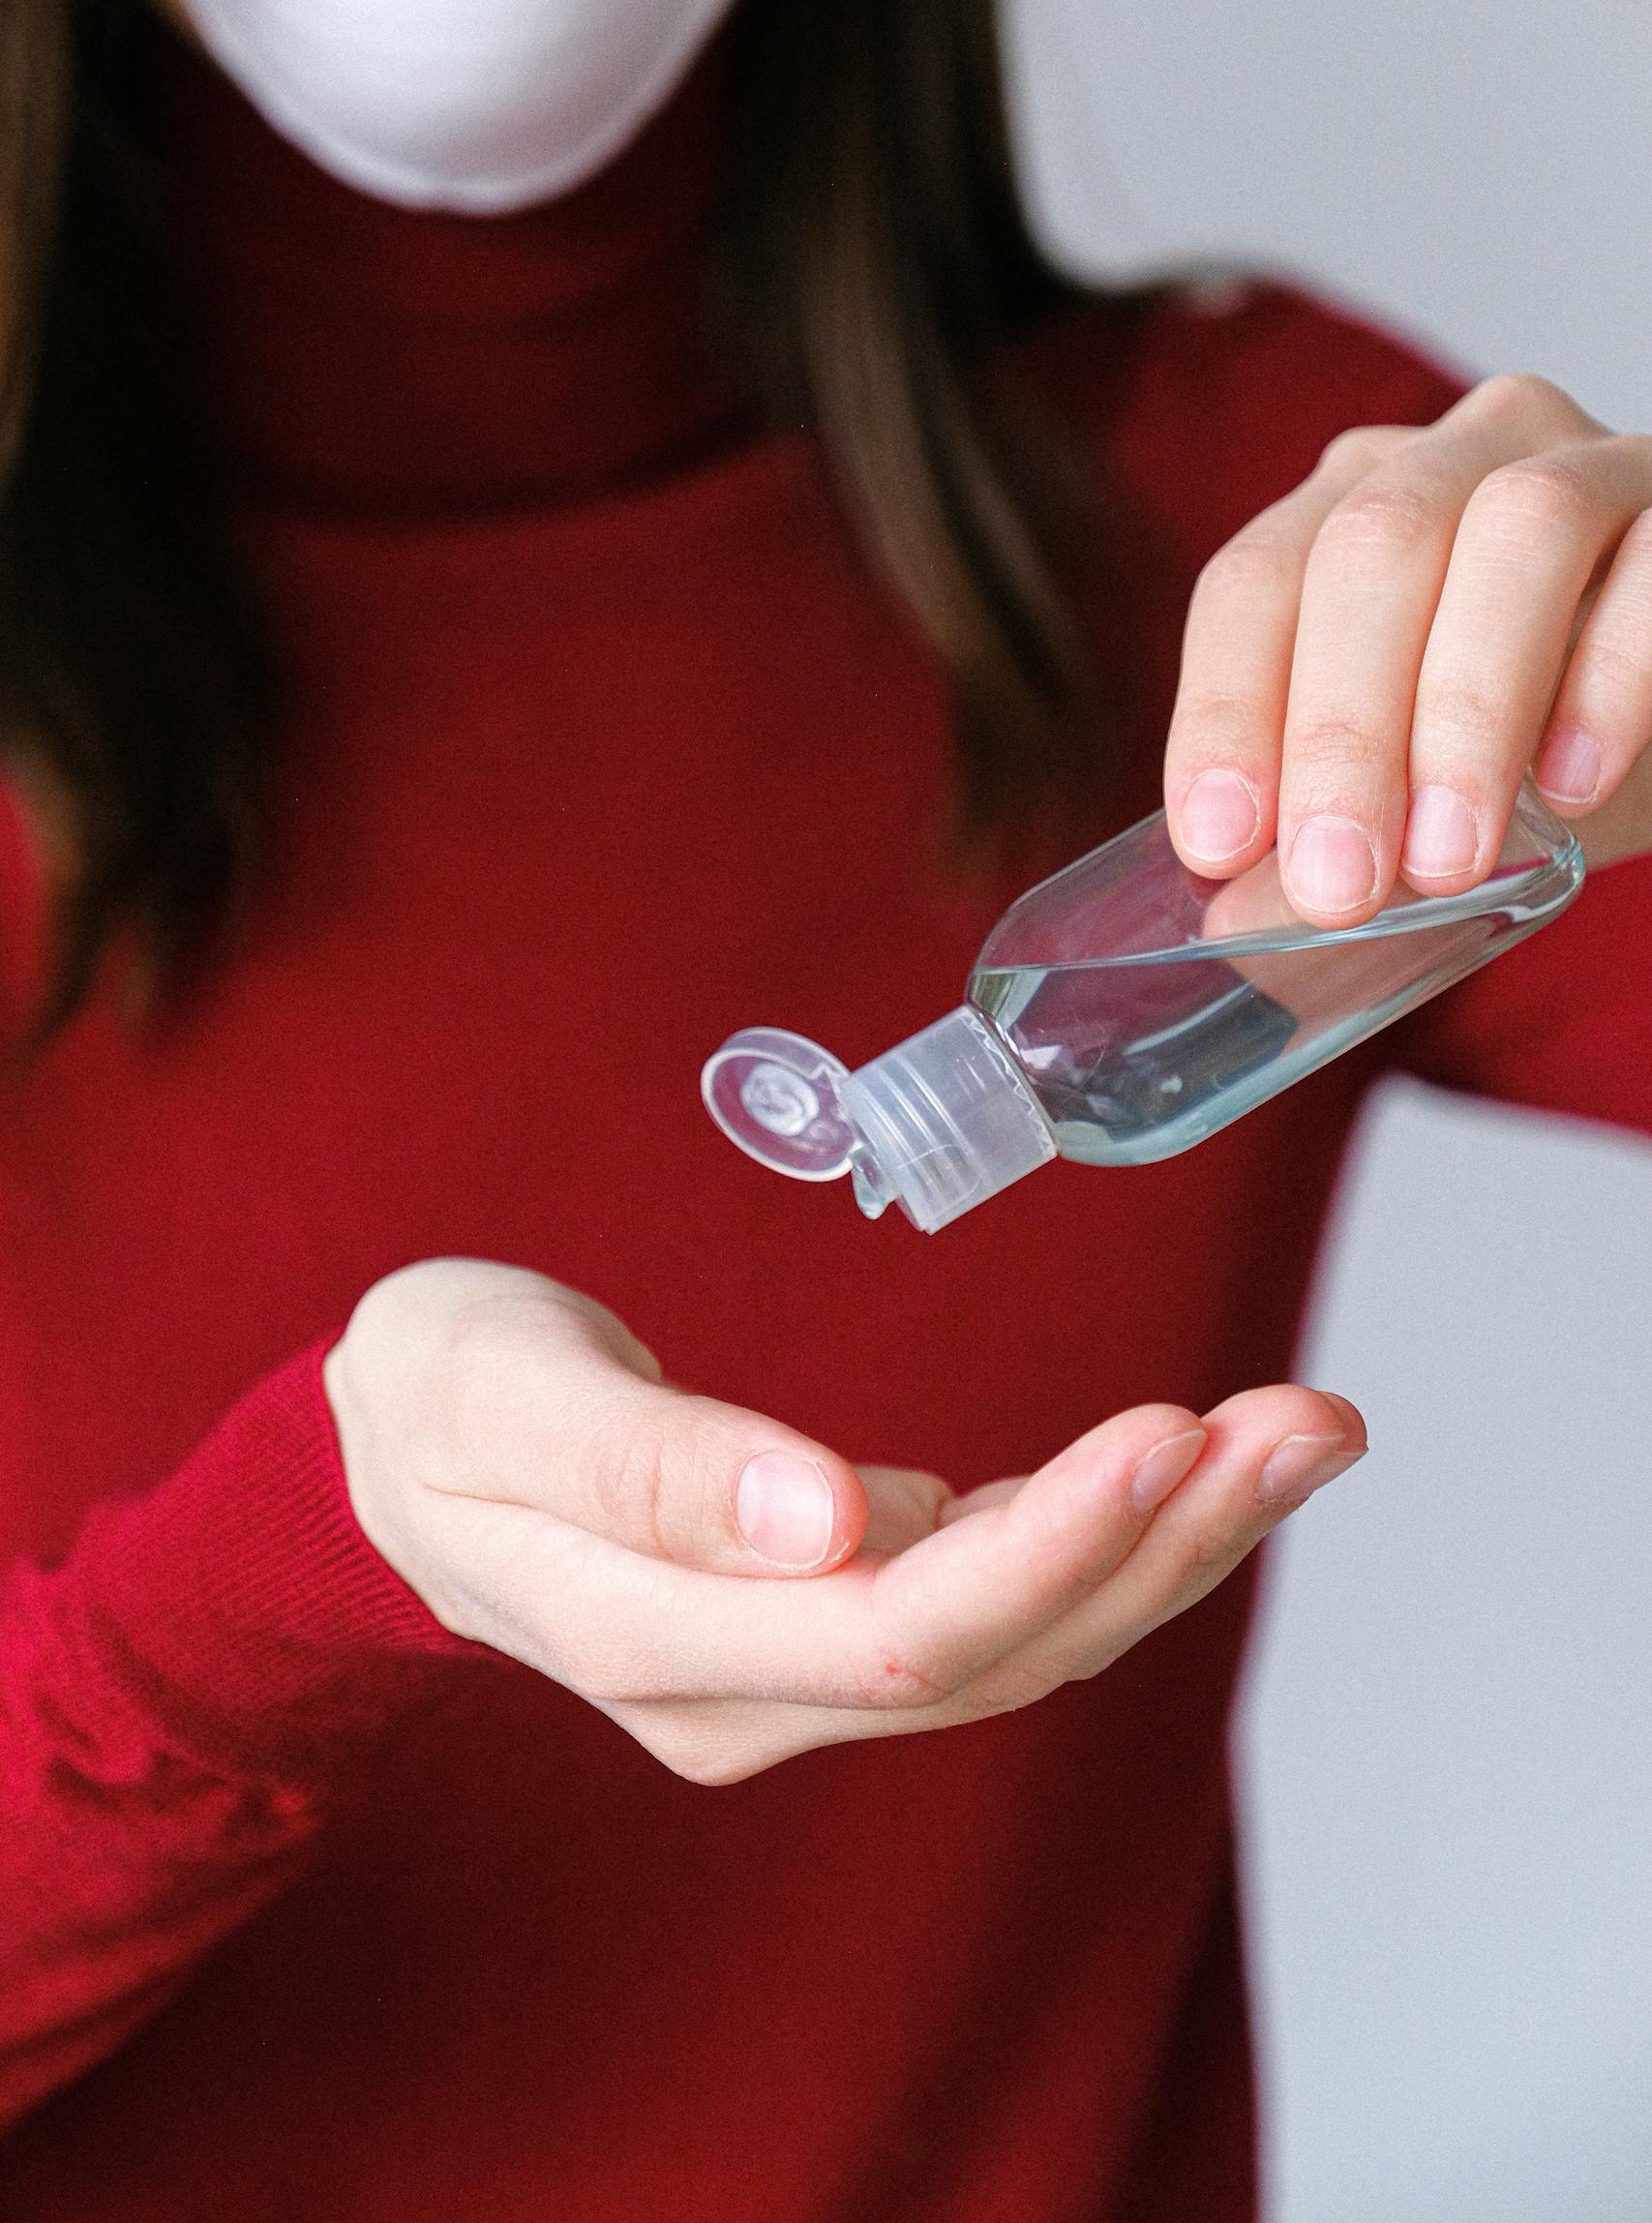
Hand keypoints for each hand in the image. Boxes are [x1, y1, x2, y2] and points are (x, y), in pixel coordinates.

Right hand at [323, 1260, 1365, 1784]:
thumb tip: (824, 1517)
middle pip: (998, 1651)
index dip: (1049, 1550)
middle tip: (1311, 1422)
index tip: (1169, 1434)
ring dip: (1174, 1540)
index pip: (897, 1635)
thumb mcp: (500, 1393)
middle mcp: (750, 1691)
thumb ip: (649, 1464)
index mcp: (660, 1642)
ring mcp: (799, 1668)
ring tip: (1306, 1432)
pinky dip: (1113, 1531)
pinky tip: (1199, 1465)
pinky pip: (1002, 1597)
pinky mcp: (837, 1617)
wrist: (396, 1454)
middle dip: (1165, 1541)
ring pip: (1026, 1635)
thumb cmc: (439, 1394)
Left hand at [1165, 374, 1651, 923]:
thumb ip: (1328, 846)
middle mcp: (1452, 460)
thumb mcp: (1417, 800)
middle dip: (1343, 729)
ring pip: (1515, 528)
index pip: (1253, 584)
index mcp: (1345, 512)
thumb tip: (1238, 925)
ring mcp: (1585, 464)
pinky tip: (1575, 788)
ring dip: (1468, 704)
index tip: (1219, 843)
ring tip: (1448, 858)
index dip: (1226, 710)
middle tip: (1338, 884)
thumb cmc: (1532, 753)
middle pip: (1371, 550)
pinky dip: (1609, 682)